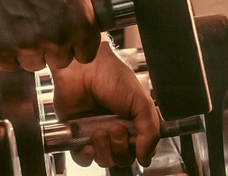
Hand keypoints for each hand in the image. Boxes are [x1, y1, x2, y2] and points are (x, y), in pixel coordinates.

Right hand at [0, 0, 101, 71]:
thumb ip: (91, 2)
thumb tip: (99, 19)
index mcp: (80, 22)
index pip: (85, 55)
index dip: (75, 44)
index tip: (66, 36)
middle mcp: (57, 37)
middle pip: (60, 61)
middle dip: (52, 46)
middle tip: (40, 22)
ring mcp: (27, 44)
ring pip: (34, 64)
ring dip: (29, 50)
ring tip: (22, 22)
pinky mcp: (1, 47)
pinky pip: (10, 63)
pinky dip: (7, 51)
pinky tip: (7, 28)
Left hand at [50, 38, 160, 168]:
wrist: (83, 67)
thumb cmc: (111, 75)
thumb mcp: (141, 102)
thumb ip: (150, 132)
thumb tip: (146, 158)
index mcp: (133, 122)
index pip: (141, 150)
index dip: (138, 150)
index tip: (134, 138)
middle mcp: (115, 130)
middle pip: (123, 159)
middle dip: (120, 147)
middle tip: (116, 128)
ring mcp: (96, 132)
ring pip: (104, 160)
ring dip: (104, 149)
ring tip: (100, 129)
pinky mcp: (77, 135)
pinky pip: (82, 159)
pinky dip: (85, 157)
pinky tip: (87, 143)